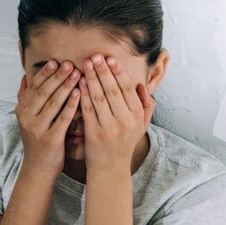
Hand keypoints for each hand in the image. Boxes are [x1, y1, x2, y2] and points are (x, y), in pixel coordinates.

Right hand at [16, 61, 80, 177]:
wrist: (38, 168)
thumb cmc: (37, 140)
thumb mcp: (27, 118)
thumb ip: (26, 98)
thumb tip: (24, 77)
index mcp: (21, 109)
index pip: (34, 86)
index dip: (45, 73)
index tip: (56, 62)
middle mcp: (27, 117)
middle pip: (44, 92)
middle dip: (57, 76)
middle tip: (70, 64)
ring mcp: (37, 128)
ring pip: (53, 102)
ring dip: (66, 86)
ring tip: (77, 74)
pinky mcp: (50, 138)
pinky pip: (63, 118)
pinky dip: (71, 105)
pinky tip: (80, 94)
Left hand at [79, 56, 152, 175]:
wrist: (111, 168)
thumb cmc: (124, 143)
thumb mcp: (142, 126)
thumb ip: (146, 106)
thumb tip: (142, 86)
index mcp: (137, 116)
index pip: (127, 89)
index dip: (118, 72)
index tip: (110, 59)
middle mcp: (125, 121)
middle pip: (112, 90)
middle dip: (102, 71)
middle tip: (94, 56)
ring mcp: (109, 128)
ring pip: (99, 97)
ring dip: (91, 78)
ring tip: (85, 64)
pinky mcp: (94, 133)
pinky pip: (87, 109)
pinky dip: (83, 94)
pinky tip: (79, 83)